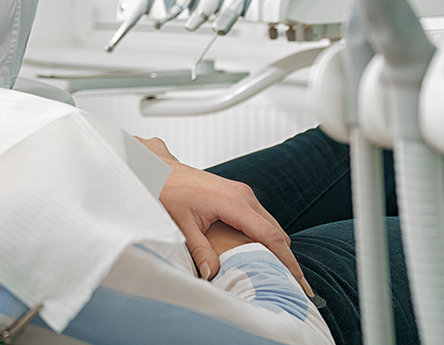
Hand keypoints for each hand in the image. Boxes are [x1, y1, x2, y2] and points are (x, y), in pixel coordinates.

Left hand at [135, 136, 313, 295]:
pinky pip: (259, 218)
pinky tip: (263, 255)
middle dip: (287, 259)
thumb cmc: (165, 190)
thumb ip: (199, 250)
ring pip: (269, 225)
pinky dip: (266, 237)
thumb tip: (213, 274)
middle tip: (296, 288)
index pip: (271, 237)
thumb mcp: (180, 224)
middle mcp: (243, 195)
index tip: (301, 284)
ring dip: (277, 249)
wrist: (155, 168)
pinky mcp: (236, 194)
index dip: (288, 263)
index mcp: (234, 202)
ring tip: (283, 276)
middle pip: (276, 232)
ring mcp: (241, 193)